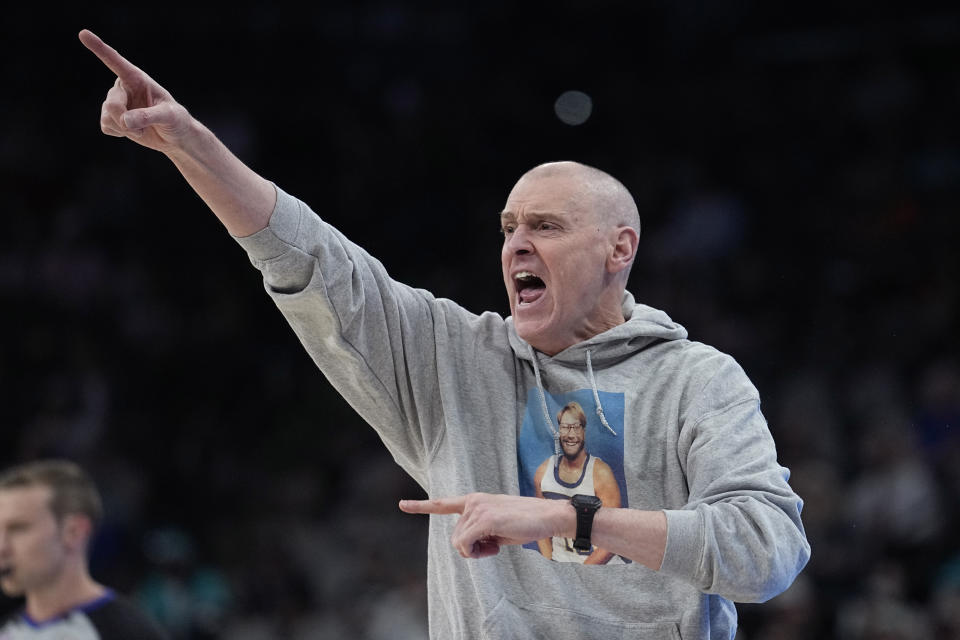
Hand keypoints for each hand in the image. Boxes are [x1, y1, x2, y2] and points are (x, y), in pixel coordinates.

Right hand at [78, 29, 192, 152]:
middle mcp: (123, 87)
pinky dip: (120, 133)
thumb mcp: (169, 116)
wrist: (174, 136)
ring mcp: (116, 102)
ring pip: (107, 116)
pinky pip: (106, 126)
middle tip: (144, 128)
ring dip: (126, 129)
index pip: (115, 61)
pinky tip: (134, 130)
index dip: (99, 48)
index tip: (83, 33)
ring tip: (143, 128)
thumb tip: (126, 120)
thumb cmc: (176, 120)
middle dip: (126, 121)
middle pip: (112, 104)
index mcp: (137, 78)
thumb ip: (149, 116)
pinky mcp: (111, 117)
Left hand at [399, 493, 571, 558]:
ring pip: (459, 543)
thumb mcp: (497, 527)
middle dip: (471, 549)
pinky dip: (477, 553)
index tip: (401, 505)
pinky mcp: (484, 518)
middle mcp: (472, 501)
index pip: (443, 503)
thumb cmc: (525, 523)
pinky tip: (494, 547)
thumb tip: (465, 546)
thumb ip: (478, 530)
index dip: (421, 506)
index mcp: (474, 500)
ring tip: (497, 543)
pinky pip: (466, 545)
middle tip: (492, 546)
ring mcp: (477, 508)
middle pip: (455, 537)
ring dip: (476, 552)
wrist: (548, 516)